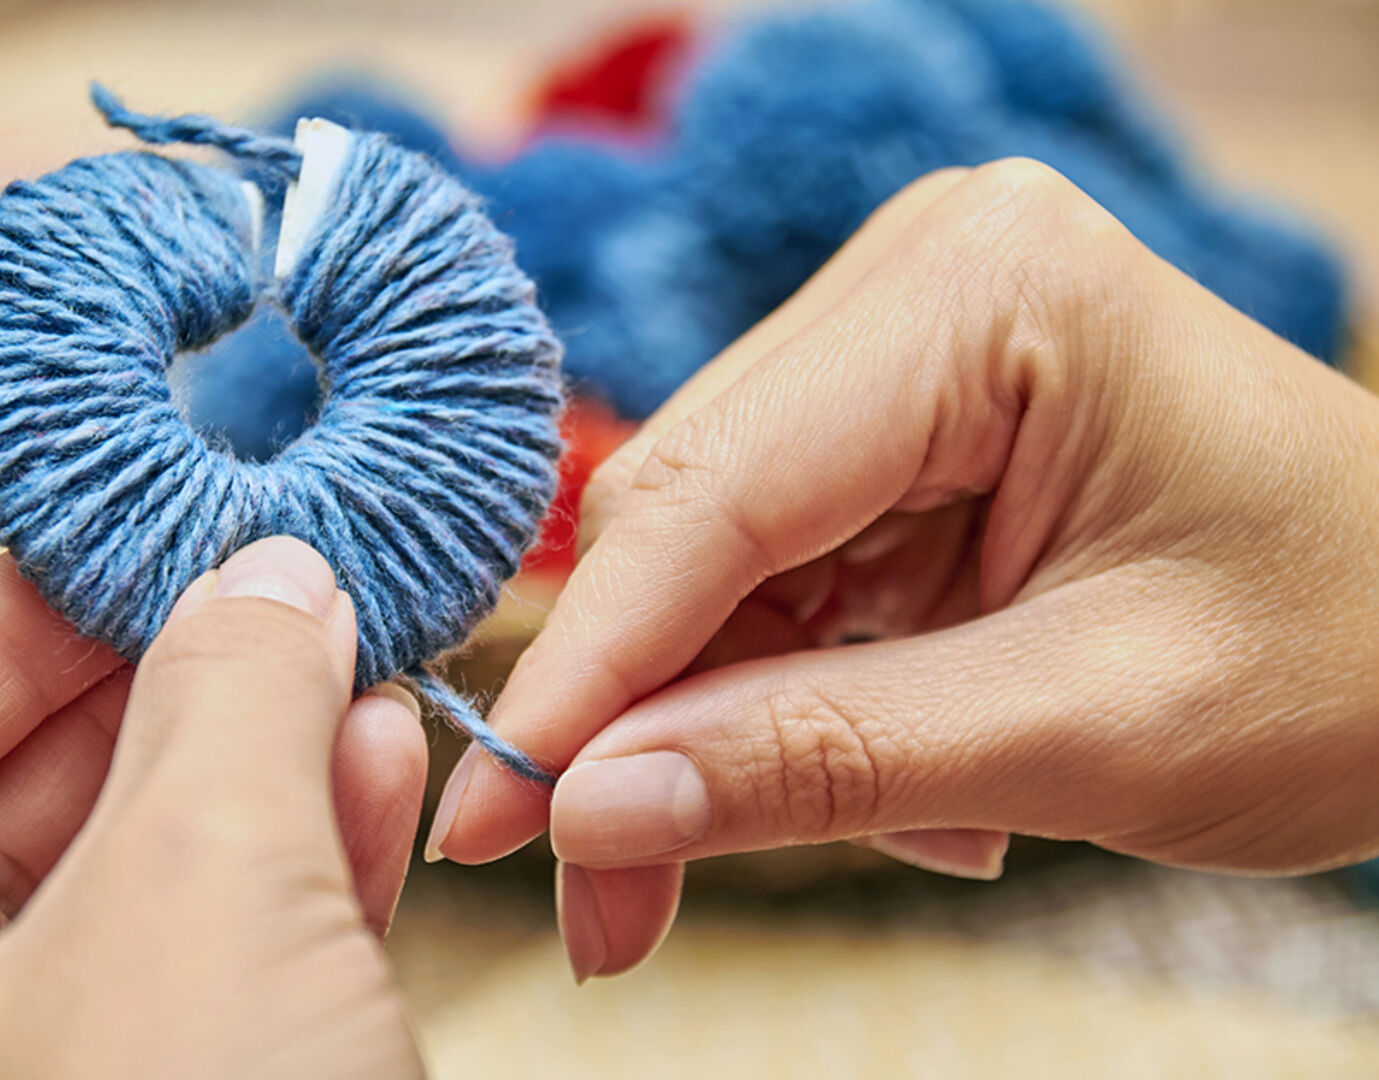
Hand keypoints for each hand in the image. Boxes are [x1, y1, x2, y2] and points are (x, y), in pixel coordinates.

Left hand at [0, 537, 425, 1077]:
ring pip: (138, 891)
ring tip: (352, 665)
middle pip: (6, 813)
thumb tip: (273, 574)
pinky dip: (307, 865)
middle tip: (266, 601)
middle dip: (163, 694)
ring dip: (261, 766)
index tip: (122, 560)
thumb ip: (228, 697)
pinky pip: (223, 966)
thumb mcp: (200, 887)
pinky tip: (378, 770)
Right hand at [425, 159, 1378, 981]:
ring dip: (728, 726)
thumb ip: (821, 763)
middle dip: (643, 728)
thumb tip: (589, 816)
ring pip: (719, 565)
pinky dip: (800, 698)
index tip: (489, 823)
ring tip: (871, 834)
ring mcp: (901, 353)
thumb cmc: (1348, 655)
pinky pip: (782, 579)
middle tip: (601, 905)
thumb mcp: (1087, 728)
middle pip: (692, 524)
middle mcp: (917, 287)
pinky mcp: (900, 432)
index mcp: (981, 290)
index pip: (716, 494)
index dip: (587, 675)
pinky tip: (920, 772)